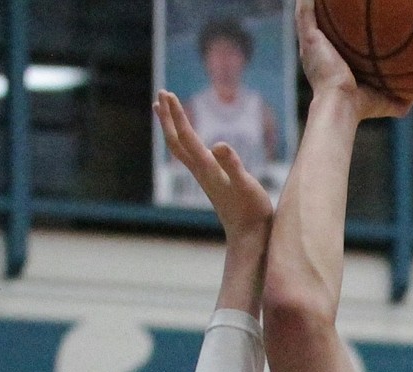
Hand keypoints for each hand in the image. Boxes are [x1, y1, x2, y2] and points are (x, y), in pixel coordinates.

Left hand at [155, 91, 272, 238]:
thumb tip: (219, 145)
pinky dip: (183, 140)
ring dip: (170, 127)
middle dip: (167, 117)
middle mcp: (201, 172)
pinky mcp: (210, 182)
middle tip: (160, 93)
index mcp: (208, 168)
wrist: (248, 237)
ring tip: (163, 109)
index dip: (177, 115)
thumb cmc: (251, 211)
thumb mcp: (247, 185)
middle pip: (175, 141)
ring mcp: (204, 177)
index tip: (169, 94)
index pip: (187, 137)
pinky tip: (187, 137)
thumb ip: (233, 165)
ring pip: (179, 148)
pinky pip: (189, 156)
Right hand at [294, 0, 409, 118]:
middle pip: (324, 22)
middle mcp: (320, 50)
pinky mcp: (308, 37)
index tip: (357, 19)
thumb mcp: (385, 100)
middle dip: (330, 10)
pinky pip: (305, 10)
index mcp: (333, 62)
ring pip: (311, 12)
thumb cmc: (361, 107)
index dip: (345, 29)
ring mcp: (311, 43)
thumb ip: (401, 97)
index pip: (339, 40)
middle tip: (343, 0)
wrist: (341, 106)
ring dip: (318, 1)